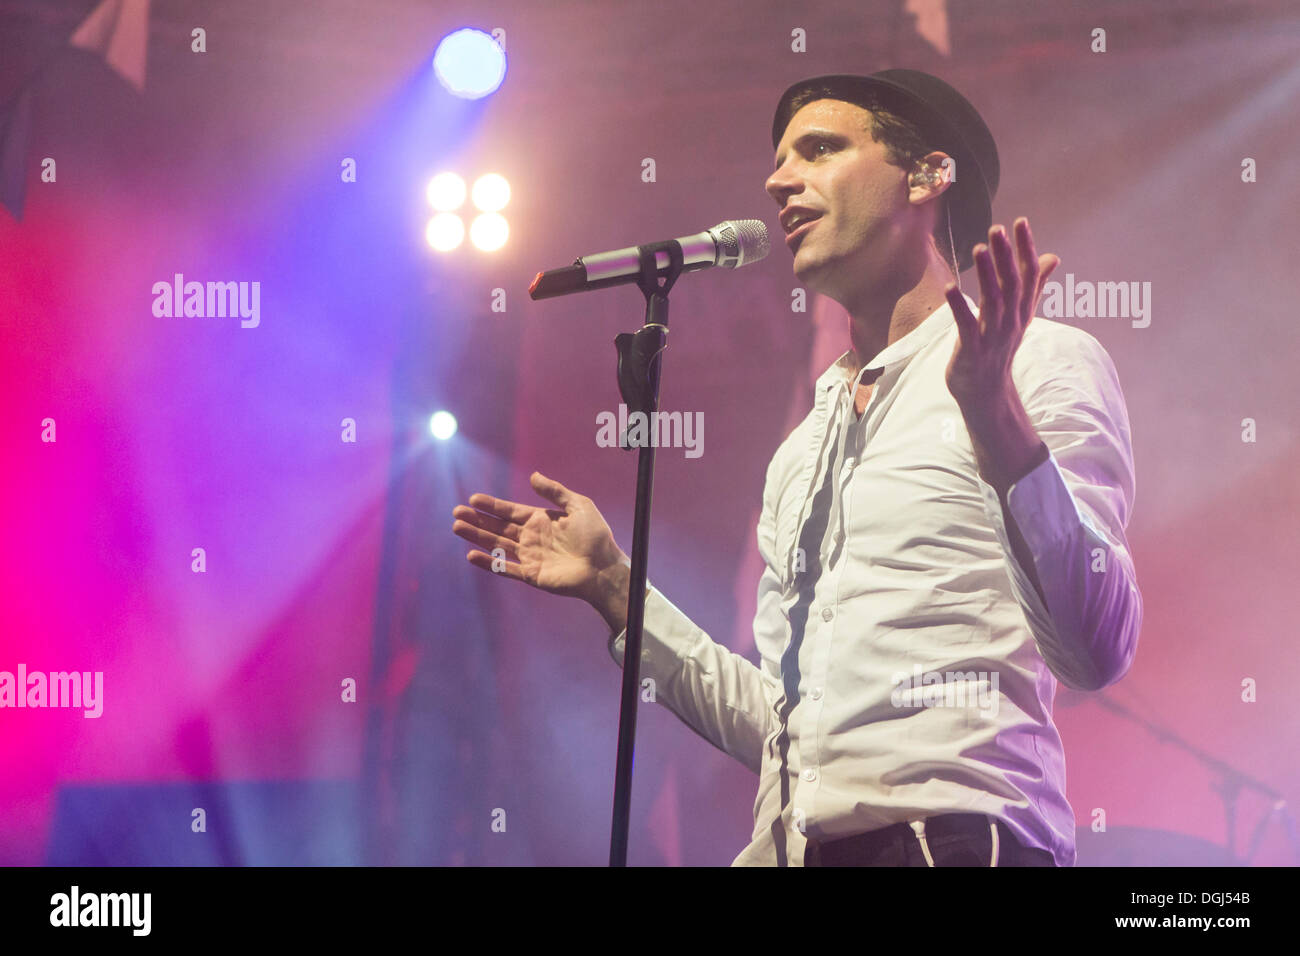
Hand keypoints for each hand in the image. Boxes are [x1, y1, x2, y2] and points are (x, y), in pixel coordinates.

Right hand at [452, 471, 628, 605]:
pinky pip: (505, 568)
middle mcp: (532, 537)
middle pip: (498, 526)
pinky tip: (471, 555)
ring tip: (457, 527)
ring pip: (497, 544)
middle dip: (477, 520)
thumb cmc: (596, 536)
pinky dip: (489, 563)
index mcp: (541, 520)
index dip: (492, 506)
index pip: (510, 511)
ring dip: (477, 536)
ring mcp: (530, 556)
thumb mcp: (579, 505)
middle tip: (456, 512)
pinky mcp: (531, 574)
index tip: (474, 499)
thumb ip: (555, 492)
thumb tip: (533, 476)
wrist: (604, 568)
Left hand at [944, 217, 1058, 407]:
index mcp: (1022, 310)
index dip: (1026, 248)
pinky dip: (959, 307)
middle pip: (1011, 284)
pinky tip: (950, 288)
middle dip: (1005, 256)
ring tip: (978, 250)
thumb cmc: (1000, 348)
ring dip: (986, 275)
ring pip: (992, 302)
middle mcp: (1011, 320)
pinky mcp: (972, 350)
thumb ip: (1034, 285)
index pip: (1028, 275)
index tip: (1021, 222)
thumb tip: (1052, 257)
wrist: (987, 391)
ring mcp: (992, 336)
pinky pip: (966, 326)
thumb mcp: (1021, 315)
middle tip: (997, 228)